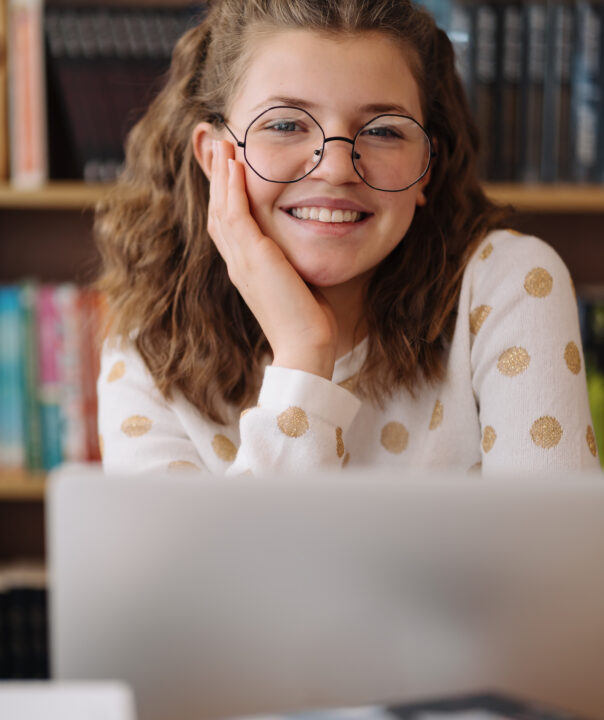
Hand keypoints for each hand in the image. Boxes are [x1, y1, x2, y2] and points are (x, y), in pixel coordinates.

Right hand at [207, 140, 337, 379]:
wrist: (305, 343)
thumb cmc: (308, 319)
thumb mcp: (297, 282)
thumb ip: (293, 261)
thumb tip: (304, 248)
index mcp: (245, 268)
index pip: (228, 224)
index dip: (225, 194)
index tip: (228, 168)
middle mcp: (237, 262)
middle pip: (217, 210)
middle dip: (217, 177)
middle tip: (218, 145)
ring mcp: (240, 260)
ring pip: (221, 207)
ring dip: (221, 174)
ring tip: (223, 143)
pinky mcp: (252, 258)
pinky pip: (235, 214)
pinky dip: (232, 187)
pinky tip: (235, 164)